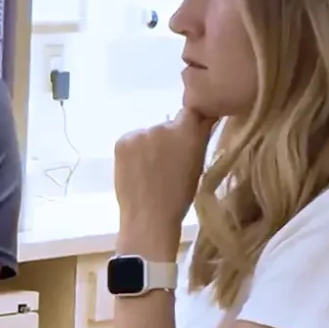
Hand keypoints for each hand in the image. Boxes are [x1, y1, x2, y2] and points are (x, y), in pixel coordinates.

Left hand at [114, 106, 214, 255]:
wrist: (149, 216)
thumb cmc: (180, 195)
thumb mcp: (198, 163)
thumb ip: (202, 135)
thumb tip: (206, 117)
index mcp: (186, 130)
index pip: (191, 111)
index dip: (190, 123)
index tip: (189, 136)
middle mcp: (162, 126)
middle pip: (167, 126)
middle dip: (169, 139)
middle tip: (167, 163)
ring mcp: (140, 133)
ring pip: (148, 134)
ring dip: (150, 145)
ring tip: (150, 170)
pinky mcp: (122, 141)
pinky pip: (132, 141)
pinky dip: (134, 152)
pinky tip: (137, 170)